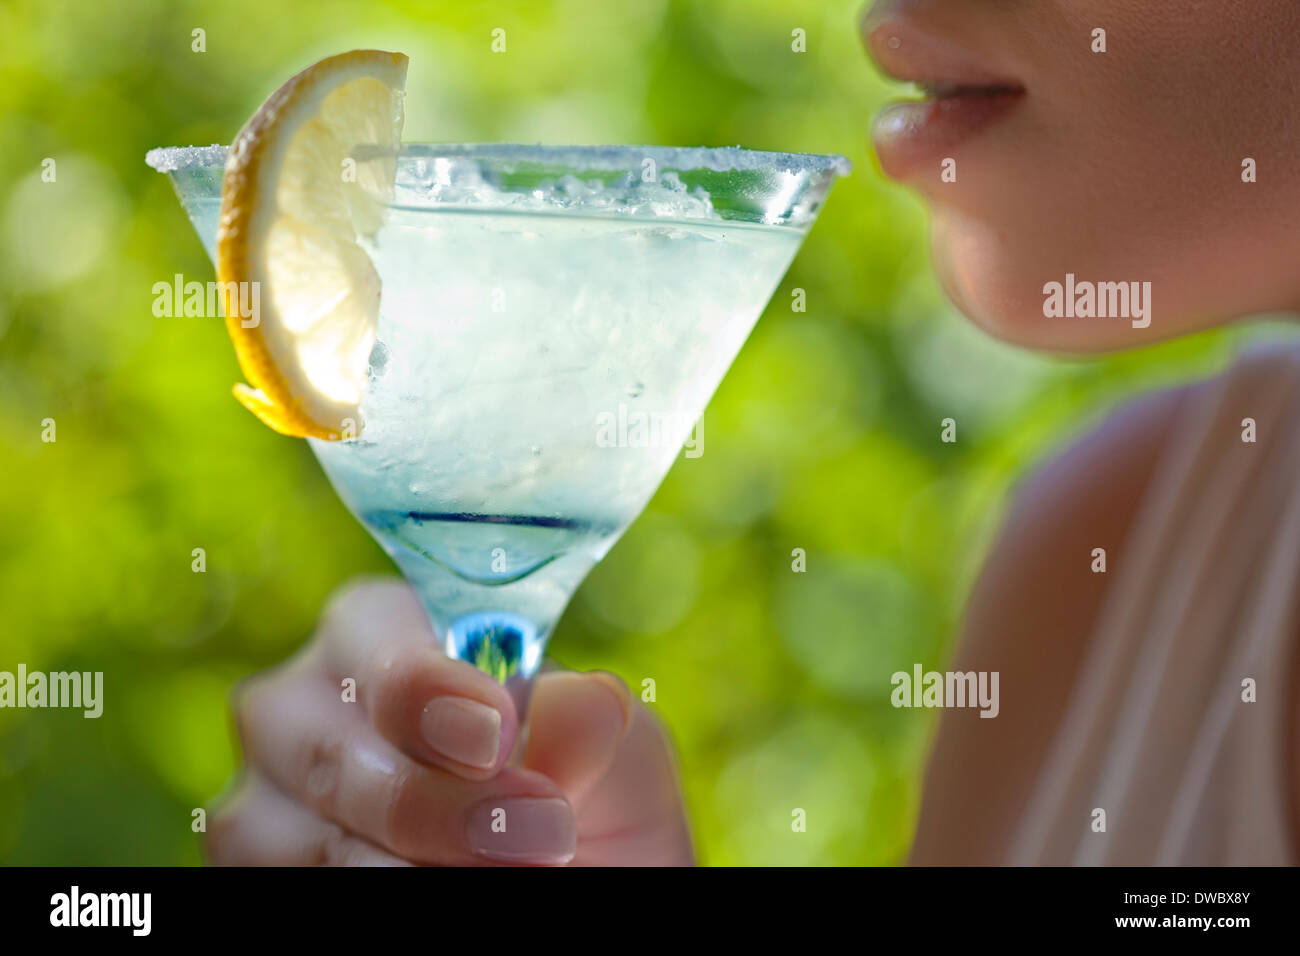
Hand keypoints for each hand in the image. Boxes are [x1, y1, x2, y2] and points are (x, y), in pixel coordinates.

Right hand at [206, 578, 692, 865]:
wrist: (570, 877)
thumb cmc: (586, 797)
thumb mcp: (615, 753)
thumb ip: (595, 722)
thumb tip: (566, 706)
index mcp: (376, 630)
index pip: (374, 638)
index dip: (432, 689)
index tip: (496, 737)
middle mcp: (297, 703)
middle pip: (337, 752)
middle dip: (444, 807)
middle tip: (542, 837)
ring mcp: (260, 798)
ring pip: (315, 845)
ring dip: (421, 870)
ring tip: (511, 873)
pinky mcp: (251, 875)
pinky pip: (296, 891)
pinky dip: (383, 898)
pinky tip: (441, 889)